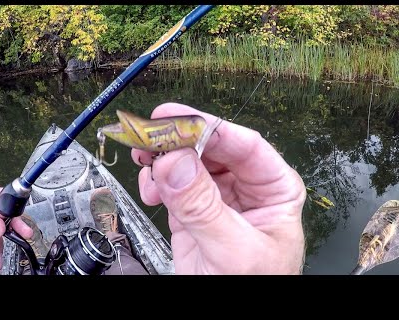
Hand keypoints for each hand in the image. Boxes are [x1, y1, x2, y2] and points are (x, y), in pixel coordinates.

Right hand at [132, 103, 305, 274]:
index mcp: (274, 189)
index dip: (209, 127)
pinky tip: (151, 190)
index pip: (244, 145)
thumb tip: (176, 162)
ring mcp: (216, 196)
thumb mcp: (232, 250)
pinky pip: (170, 182)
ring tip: (145, 160)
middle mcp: (245, 186)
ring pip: (188, 161)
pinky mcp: (191, 208)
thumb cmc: (253, 288)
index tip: (176, 120)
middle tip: (150, 135)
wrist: (228, 319)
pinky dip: (155, 181)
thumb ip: (204, 207)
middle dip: (179, 140)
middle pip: (211, 147)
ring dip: (163, 158)